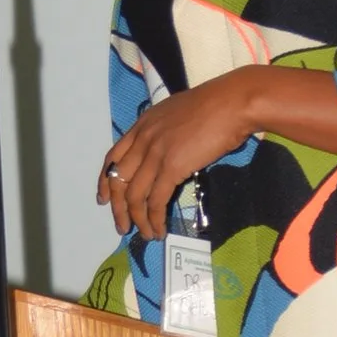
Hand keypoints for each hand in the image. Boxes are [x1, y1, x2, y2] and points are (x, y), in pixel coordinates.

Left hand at [99, 66, 336, 244]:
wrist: (232, 102)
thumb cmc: (215, 105)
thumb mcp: (178, 114)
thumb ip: (165, 132)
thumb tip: (169, 150)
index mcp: (142, 125)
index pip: (112, 157)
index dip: (105, 181)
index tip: (104, 198)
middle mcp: (142, 139)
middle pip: (118, 180)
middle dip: (117, 208)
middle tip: (122, 226)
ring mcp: (155, 153)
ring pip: (134, 195)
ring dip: (137, 219)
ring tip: (146, 234)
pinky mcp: (172, 167)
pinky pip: (155, 201)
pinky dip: (154, 219)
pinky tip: (159, 229)